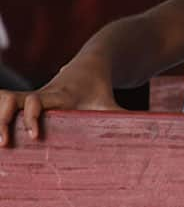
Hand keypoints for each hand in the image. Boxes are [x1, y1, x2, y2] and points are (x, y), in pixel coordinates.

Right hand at [0, 62, 120, 146]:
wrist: (94, 64)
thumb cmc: (101, 89)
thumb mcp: (111, 104)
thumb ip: (122, 120)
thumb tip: (147, 133)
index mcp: (60, 95)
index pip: (37, 102)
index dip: (32, 117)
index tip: (35, 135)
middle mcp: (43, 93)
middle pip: (14, 100)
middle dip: (4, 120)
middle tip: (3, 143)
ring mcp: (33, 95)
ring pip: (5, 98)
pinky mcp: (28, 98)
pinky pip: (5, 99)